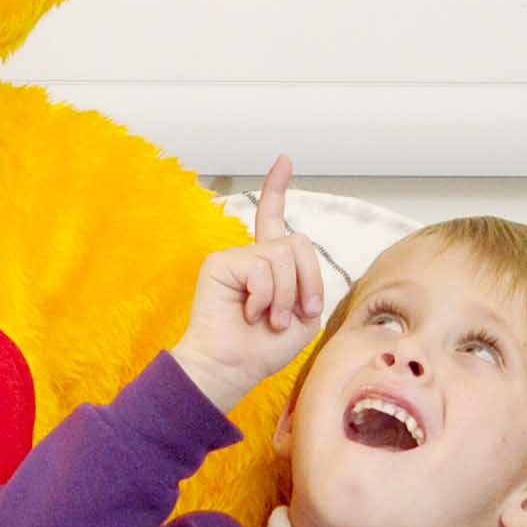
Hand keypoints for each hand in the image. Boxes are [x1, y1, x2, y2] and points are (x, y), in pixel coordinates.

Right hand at [170, 155, 324, 414]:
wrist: (234, 367)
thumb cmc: (265, 348)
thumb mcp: (303, 313)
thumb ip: (306, 277)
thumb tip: (293, 243)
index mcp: (272, 266)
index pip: (275, 221)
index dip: (277, 190)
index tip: (283, 159)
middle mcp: (253, 256)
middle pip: (299, 243)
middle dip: (306, 283)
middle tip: (291, 315)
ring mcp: (235, 257)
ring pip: (284, 256)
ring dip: (285, 296)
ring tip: (267, 319)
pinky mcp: (220, 262)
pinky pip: (263, 268)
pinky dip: (265, 296)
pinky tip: (250, 313)